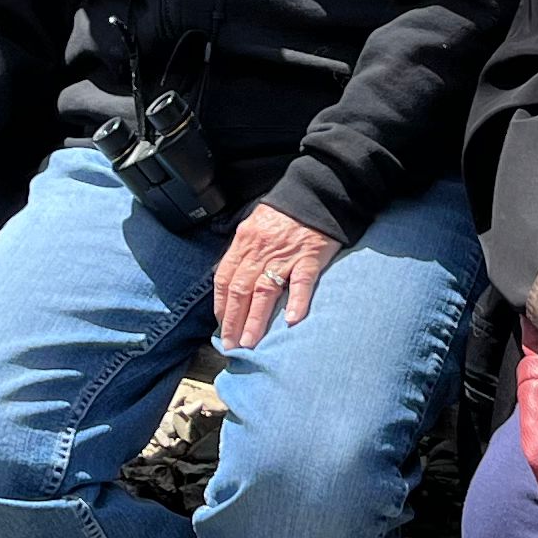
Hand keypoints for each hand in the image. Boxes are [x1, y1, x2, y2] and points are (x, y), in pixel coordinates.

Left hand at [211, 204, 342, 349]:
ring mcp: (285, 253)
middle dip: (233, 320)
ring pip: (265, 290)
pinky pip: (302, 280)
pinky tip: (292, 320)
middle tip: (231, 345)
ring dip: (255, 319)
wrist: (316, 192)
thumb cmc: (286, 212)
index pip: (225, 277)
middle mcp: (260, 249)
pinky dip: (296, 300)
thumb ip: (246, 250)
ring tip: (250, 342)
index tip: (221, 325)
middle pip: (240, 289)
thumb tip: (235, 279)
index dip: (221, 304)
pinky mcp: (310, 255)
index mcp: (245, 241)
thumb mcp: (256, 224)